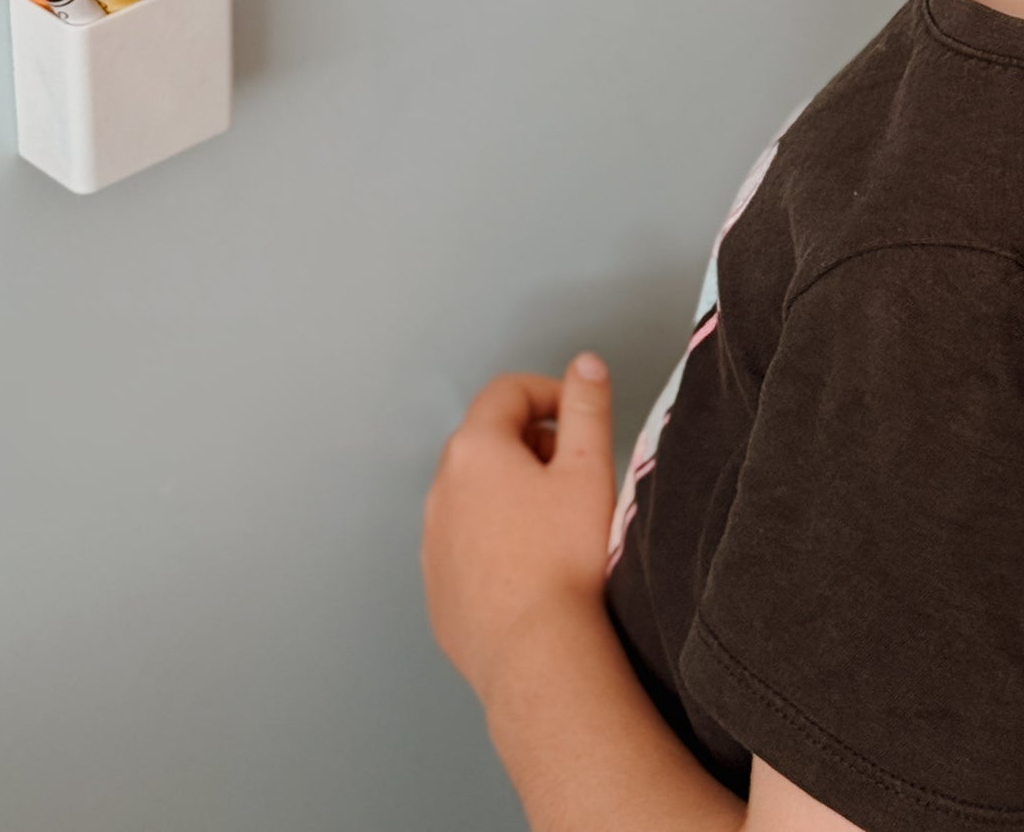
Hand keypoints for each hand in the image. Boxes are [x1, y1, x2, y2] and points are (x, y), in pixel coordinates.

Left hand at [422, 355, 616, 709]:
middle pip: (487, 440)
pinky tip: (530, 568)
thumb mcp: (589, 470)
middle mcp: (442, 489)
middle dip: (530, 444)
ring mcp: (433, 541)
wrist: (537, 657)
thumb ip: (586, 407)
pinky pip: (464, 545)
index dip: (550, 394)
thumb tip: (584, 366)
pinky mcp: (438, 587)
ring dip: (508, 494)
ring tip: (554, 525)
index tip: (580, 419)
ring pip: (472, 495)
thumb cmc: (566, 563)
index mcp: (475, 450)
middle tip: (573, 474)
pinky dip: (492, 541)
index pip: (508, 392)